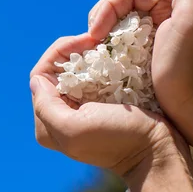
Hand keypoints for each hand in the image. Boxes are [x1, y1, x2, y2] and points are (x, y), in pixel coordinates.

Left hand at [29, 33, 176, 175]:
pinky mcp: (101, 105)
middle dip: (72, 52)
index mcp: (48, 125)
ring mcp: (81, 111)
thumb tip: (36, 80)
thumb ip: (46, 107)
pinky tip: (109, 56)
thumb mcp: (73, 127)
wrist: (156, 151)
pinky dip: (98, 63)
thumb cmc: (116, 139)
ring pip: (74, 72)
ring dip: (85, 55)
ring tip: (102, 44)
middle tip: (94, 40)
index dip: (57, 54)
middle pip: (55, 72)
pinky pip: (91, 77)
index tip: (84, 42)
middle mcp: (60, 118)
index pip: (40, 77)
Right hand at [87, 0, 192, 119]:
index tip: (95, 32)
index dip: (109, 6)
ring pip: (118, 22)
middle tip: (90, 40)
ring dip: (101, 32)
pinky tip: (100, 57)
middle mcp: (164, 17)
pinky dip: (106, 46)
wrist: (192, 109)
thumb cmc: (188, 68)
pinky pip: (119, 42)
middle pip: (121, 4)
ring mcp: (153, 37)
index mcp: (173, 4)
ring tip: (92, 49)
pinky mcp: (143, 56)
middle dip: (101, 17)